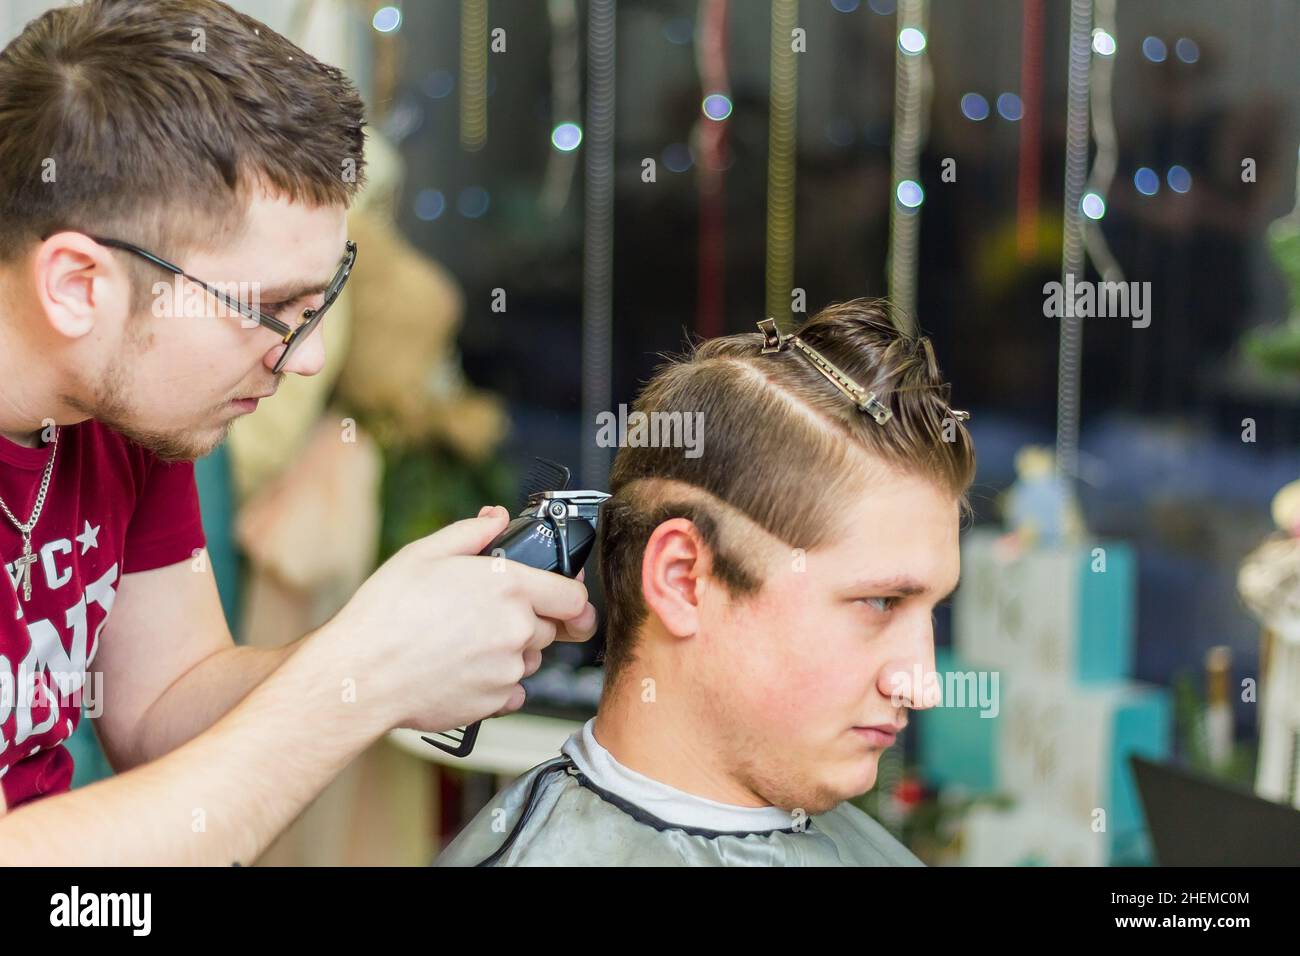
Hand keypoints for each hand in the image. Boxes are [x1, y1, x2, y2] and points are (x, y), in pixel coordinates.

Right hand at [323, 505, 596, 733]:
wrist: (360, 675)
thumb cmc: (386, 614)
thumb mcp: (423, 554)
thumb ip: (470, 533)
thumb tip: (495, 518)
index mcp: (509, 587)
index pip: (574, 596)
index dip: (571, 597)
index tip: (565, 601)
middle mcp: (516, 629)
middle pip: (550, 628)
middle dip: (529, 621)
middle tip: (487, 617)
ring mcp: (508, 669)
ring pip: (530, 660)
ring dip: (511, 652)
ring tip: (465, 643)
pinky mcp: (494, 702)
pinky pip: (512, 692)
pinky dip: (496, 684)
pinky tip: (462, 670)